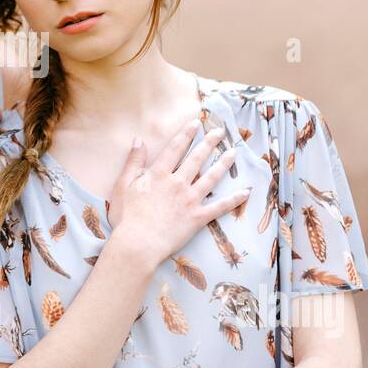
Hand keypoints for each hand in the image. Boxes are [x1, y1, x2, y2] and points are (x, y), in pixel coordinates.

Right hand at [107, 119, 246, 273]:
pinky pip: (219, 207)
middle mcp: (178, 183)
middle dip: (209, 143)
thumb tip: (138, 140)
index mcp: (159, 174)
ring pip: (211, 177)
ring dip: (223, 163)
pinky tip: (245, 192)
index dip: (186, 134)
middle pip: (196, 159)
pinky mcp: (198, 217)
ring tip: (233, 153)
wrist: (138, 243)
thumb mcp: (123, 185)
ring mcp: (190, 200)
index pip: (175, 148)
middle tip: (220, 132)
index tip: (196, 123)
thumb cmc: (126, 217)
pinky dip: (233, 200)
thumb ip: (133, 162)